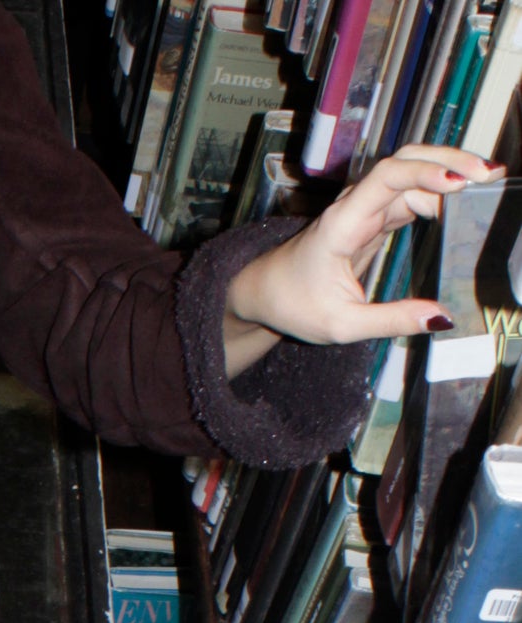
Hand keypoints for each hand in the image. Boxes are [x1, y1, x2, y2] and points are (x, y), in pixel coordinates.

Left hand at [221, 145, 504, 377]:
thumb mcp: (342, 325)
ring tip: (489, 182)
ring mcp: (365, 208)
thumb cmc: (295, 305)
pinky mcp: (374, 217)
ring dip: (449, 174)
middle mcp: (356, 205)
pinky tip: (465, 202)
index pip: (387, 179)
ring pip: (412, 175)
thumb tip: (441, 319)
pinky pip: (411, 194)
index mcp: (343, 223)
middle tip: (491, 173)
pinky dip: (440, 193)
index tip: (460, 183)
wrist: (267, 292)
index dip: (425, 173)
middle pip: (407, 163)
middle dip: (450, 161)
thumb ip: (391, 320)